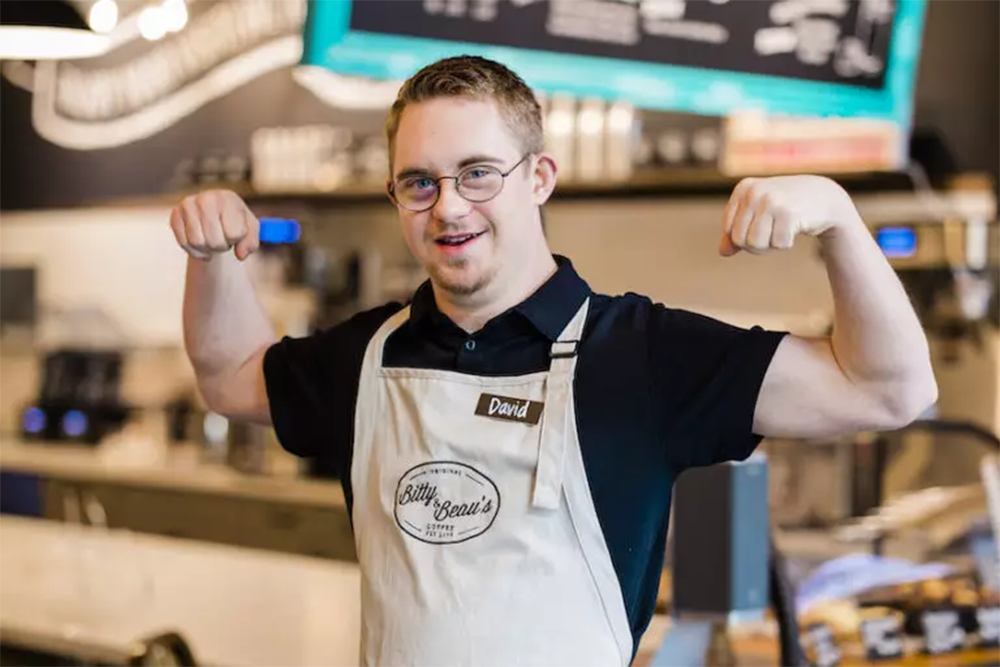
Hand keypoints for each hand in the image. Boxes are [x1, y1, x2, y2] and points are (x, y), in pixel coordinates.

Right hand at [169, 190, 259, 260]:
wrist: (216, 211)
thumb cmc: (236, 220)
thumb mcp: (250, 229)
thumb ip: (251, 243)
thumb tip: (241, 254)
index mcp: (228, 198)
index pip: (234, 234)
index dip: (237, 240)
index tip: (236, 232)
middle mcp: (207, 198)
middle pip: (214, 241)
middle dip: (222, 246)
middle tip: (223, 238)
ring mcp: (188, 205)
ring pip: (198, 243)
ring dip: (208, 249)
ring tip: (213, 239)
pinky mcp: (175, 215)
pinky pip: (184, 243)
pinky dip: (195, 251)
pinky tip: (202, 246)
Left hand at [719, 175, 856, 255]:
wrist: (824, 196)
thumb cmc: (786, 206)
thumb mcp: (758, 214)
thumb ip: (737, 232)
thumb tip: (723, 252)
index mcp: (743, 189)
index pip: (729, 230)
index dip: (744, 238)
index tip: (760, 227)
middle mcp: (754, 192)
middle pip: (740, 240)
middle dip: (756, 245)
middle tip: (772, 233)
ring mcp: (771, 201)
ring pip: (755, 244)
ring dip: (770, 246)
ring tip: (781, 231)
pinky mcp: (788, 213)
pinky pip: (778, 245)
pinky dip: (786, 243)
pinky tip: (794, 228)